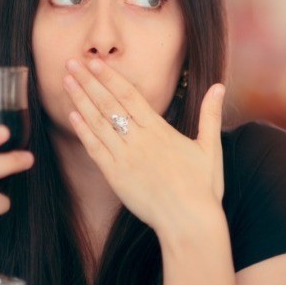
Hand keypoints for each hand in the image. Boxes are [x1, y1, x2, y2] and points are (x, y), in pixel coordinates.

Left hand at [63, 58, 225, 232]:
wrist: (190, 222)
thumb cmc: (203, 187)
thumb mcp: (210, 148)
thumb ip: (210, 115)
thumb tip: (219, 86)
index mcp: (160, 130)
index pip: (129, 95)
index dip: (109, 77)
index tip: (94, 62)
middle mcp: (139, 140)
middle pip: (109, 104)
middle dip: (88, 82)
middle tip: (71, 63)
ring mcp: (125, 158)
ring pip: (98, 123)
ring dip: (81, 101)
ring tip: (66, 82)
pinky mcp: (116, 177)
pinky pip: (95, 149)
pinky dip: (83, 131)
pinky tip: (73, 116)